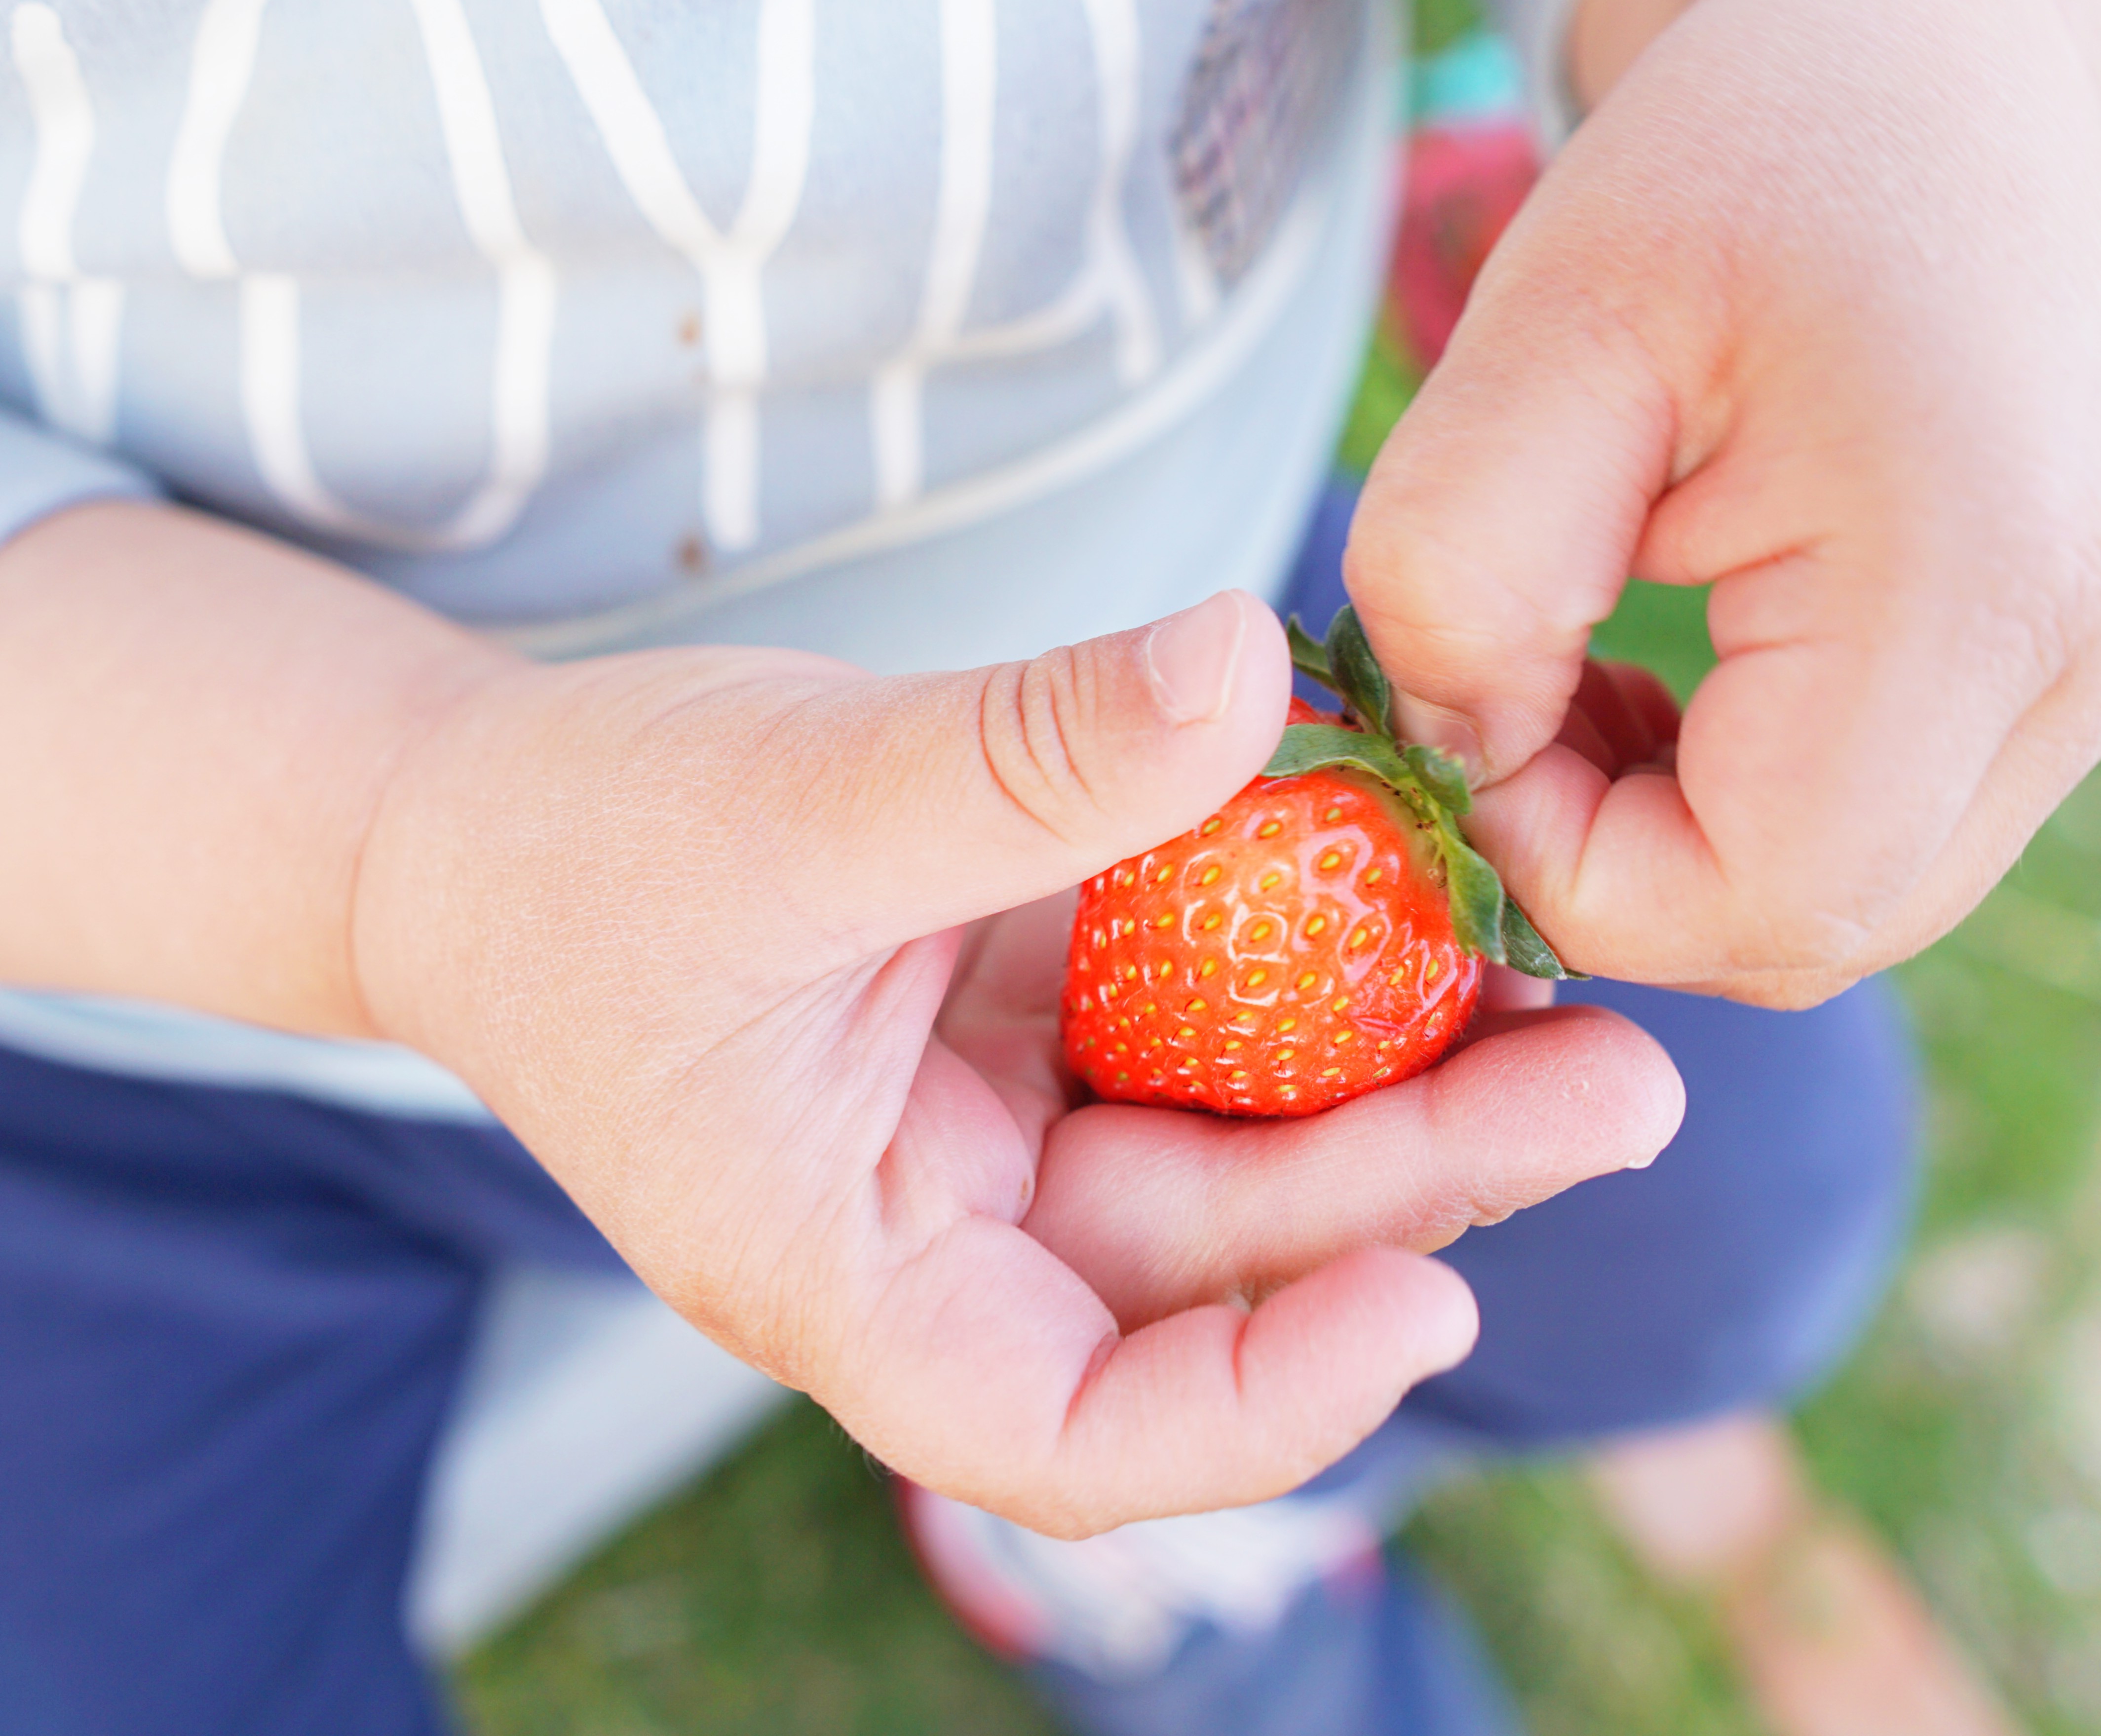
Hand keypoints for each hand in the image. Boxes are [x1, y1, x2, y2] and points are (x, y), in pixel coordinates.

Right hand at [350, 589, 1681, 1533]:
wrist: (476, 817)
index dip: (1260, 1406)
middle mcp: (953, 1233)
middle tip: (1624, 1085)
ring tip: (1584, 998)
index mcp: (856, 1277)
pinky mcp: (1038, 1015)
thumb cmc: (574, 852)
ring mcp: (1004, 1125)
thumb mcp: (785, 802)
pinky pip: (1203, 1015)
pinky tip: (1438, 889)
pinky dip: (1313, 963)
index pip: (1074, 1434)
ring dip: (1408, 1075)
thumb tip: (1244, 666)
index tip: (1424, 1302)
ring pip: (1238, 1137)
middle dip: (1419, 1183)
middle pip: (1215, 1264)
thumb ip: (1013, 760)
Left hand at [1347, 0, 2100, 1003]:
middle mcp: (2085, 661)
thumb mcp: (1544, 324)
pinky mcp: (2065, 679)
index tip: (1463, 725)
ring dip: (1665, 835)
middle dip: (1608, 864)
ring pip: (1837, 899)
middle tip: (1496, 705)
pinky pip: (1873, 833)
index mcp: (1981, 578)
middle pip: (1805, 926)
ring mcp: (2097, 681)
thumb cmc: (1727, 165)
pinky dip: (1732, 801)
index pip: (1765, 895)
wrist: (1912, 69)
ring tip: (1576, 666)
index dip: (1569, 867)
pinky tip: (1664, 669)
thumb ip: (1462, 568)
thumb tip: (1457, 769)